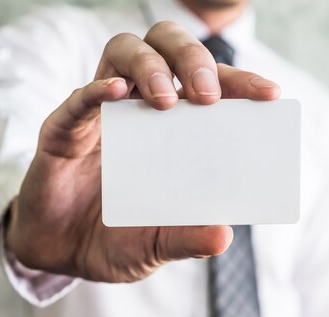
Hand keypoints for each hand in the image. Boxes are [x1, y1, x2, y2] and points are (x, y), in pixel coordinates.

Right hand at [5, 21, 279, 282]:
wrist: (59, 255)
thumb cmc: (113, 241)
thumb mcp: (156, 245)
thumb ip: (185, 238)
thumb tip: (224, 235)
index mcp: (169, 132)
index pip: (207, 88)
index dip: (238, 83)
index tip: (268, 94)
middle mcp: (138, 112)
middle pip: (166, 49)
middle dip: (193, 59)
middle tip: (208, 95)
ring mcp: (99, 116)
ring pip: (123, 53)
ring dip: (149, 65)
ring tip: (166, 99)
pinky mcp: (62, 131)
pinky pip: (77, 100)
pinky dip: (95, 92)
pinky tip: (115, 94)